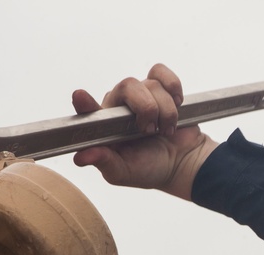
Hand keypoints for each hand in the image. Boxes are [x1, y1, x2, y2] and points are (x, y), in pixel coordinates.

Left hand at [72, 64, 217, 199]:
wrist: (183, 163)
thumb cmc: (150, 169)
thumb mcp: (125, 172)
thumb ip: (104, 163)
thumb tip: (80, 158)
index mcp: (105, 126)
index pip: (90, 110)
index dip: (85, 103)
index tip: (80, 96)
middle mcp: (119, 106)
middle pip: (127, 86)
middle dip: (146, 108)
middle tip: (151, 130)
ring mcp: (140, 95)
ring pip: (152, 85)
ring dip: (167, 111)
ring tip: (166, 130)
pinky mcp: (159, 88)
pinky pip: (161, 73)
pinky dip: (173, 86)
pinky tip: (177, 104)